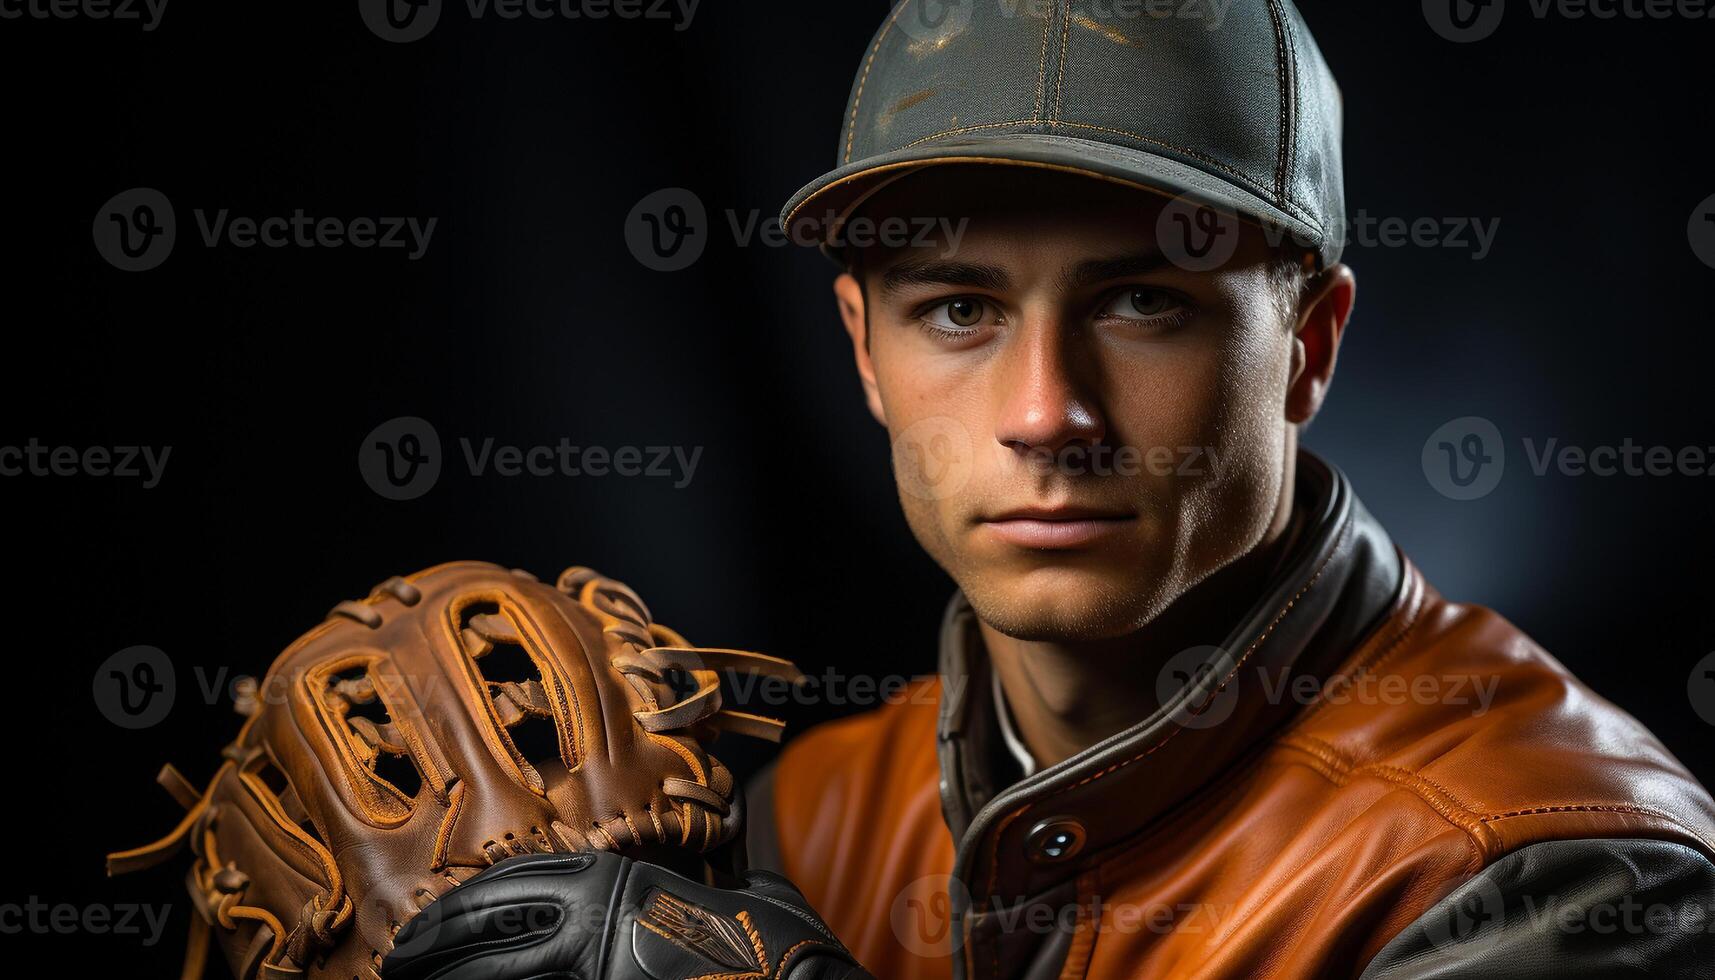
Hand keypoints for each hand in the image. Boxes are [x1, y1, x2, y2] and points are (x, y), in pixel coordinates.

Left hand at [383, 851, 873, 979]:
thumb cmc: (771, 944)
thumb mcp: (734, 888)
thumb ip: (706, 866)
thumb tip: (715, 844)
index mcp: (617, 875)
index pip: (512, 882)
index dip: (458, 909)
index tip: (422, 927)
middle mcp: (593, 912)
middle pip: (486, 927)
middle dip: (431, 950)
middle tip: (395, 965)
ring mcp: (590, 961)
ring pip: (497, 969)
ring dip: (452, 974)